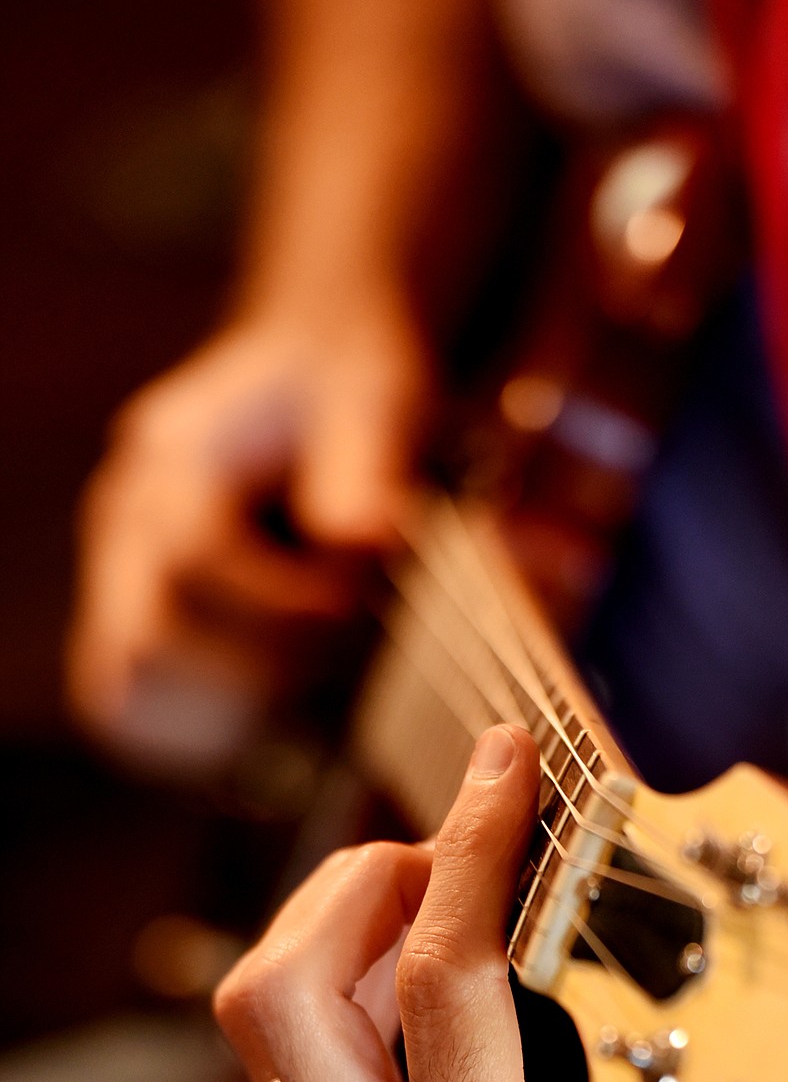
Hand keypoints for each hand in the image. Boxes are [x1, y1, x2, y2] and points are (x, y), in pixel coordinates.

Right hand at [67, 296, 432, 771]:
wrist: (314, 362)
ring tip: (314, 663)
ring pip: (131, 683)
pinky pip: (135, 698)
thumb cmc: (344, 379)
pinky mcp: (139, 612)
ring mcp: (120, 568)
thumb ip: (364, 468)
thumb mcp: (373, 395)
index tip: (354, 598)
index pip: (195, 559)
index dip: (285, 602)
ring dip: (234, 698)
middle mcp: (126, 515)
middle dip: (262, 661)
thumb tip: (360, 541)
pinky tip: (276, 704)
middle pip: (148, 638)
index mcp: (173, 454)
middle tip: (340, 639)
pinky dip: (205, 719)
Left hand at [214, 725, 787, 1081]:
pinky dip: (361, 1001)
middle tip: (460, 861)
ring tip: (454, 917)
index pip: (449, 968)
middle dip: (356, 884)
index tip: (511, 758)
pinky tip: (452, 998)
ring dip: (343, 938)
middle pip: (274, 986)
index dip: (482, 837)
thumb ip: (680, 1040)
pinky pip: (313, 1071)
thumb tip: (708, 896)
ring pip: (269, 1026)